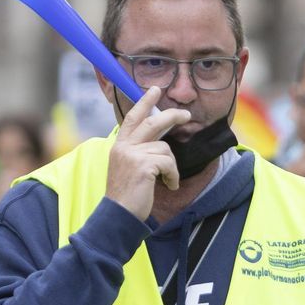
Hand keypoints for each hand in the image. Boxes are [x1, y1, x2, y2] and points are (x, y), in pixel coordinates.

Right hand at [106, 86, 190, 221]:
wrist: (118, 215)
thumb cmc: (126, 195)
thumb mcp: (127, 168)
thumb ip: (138, 152)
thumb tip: (160, 142)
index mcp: (119, 145)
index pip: (133, 117)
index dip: (145, 102)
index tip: (155, 89)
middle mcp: (124, 146)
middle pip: (152, 122)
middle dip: (172, 116)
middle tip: (186, 115)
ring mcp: (132, 155)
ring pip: (165, 148)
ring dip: (172, 166)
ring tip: (168, 180)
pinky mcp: (143, 166)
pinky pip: (169, 163)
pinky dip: (172, 175)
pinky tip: (168, 186)